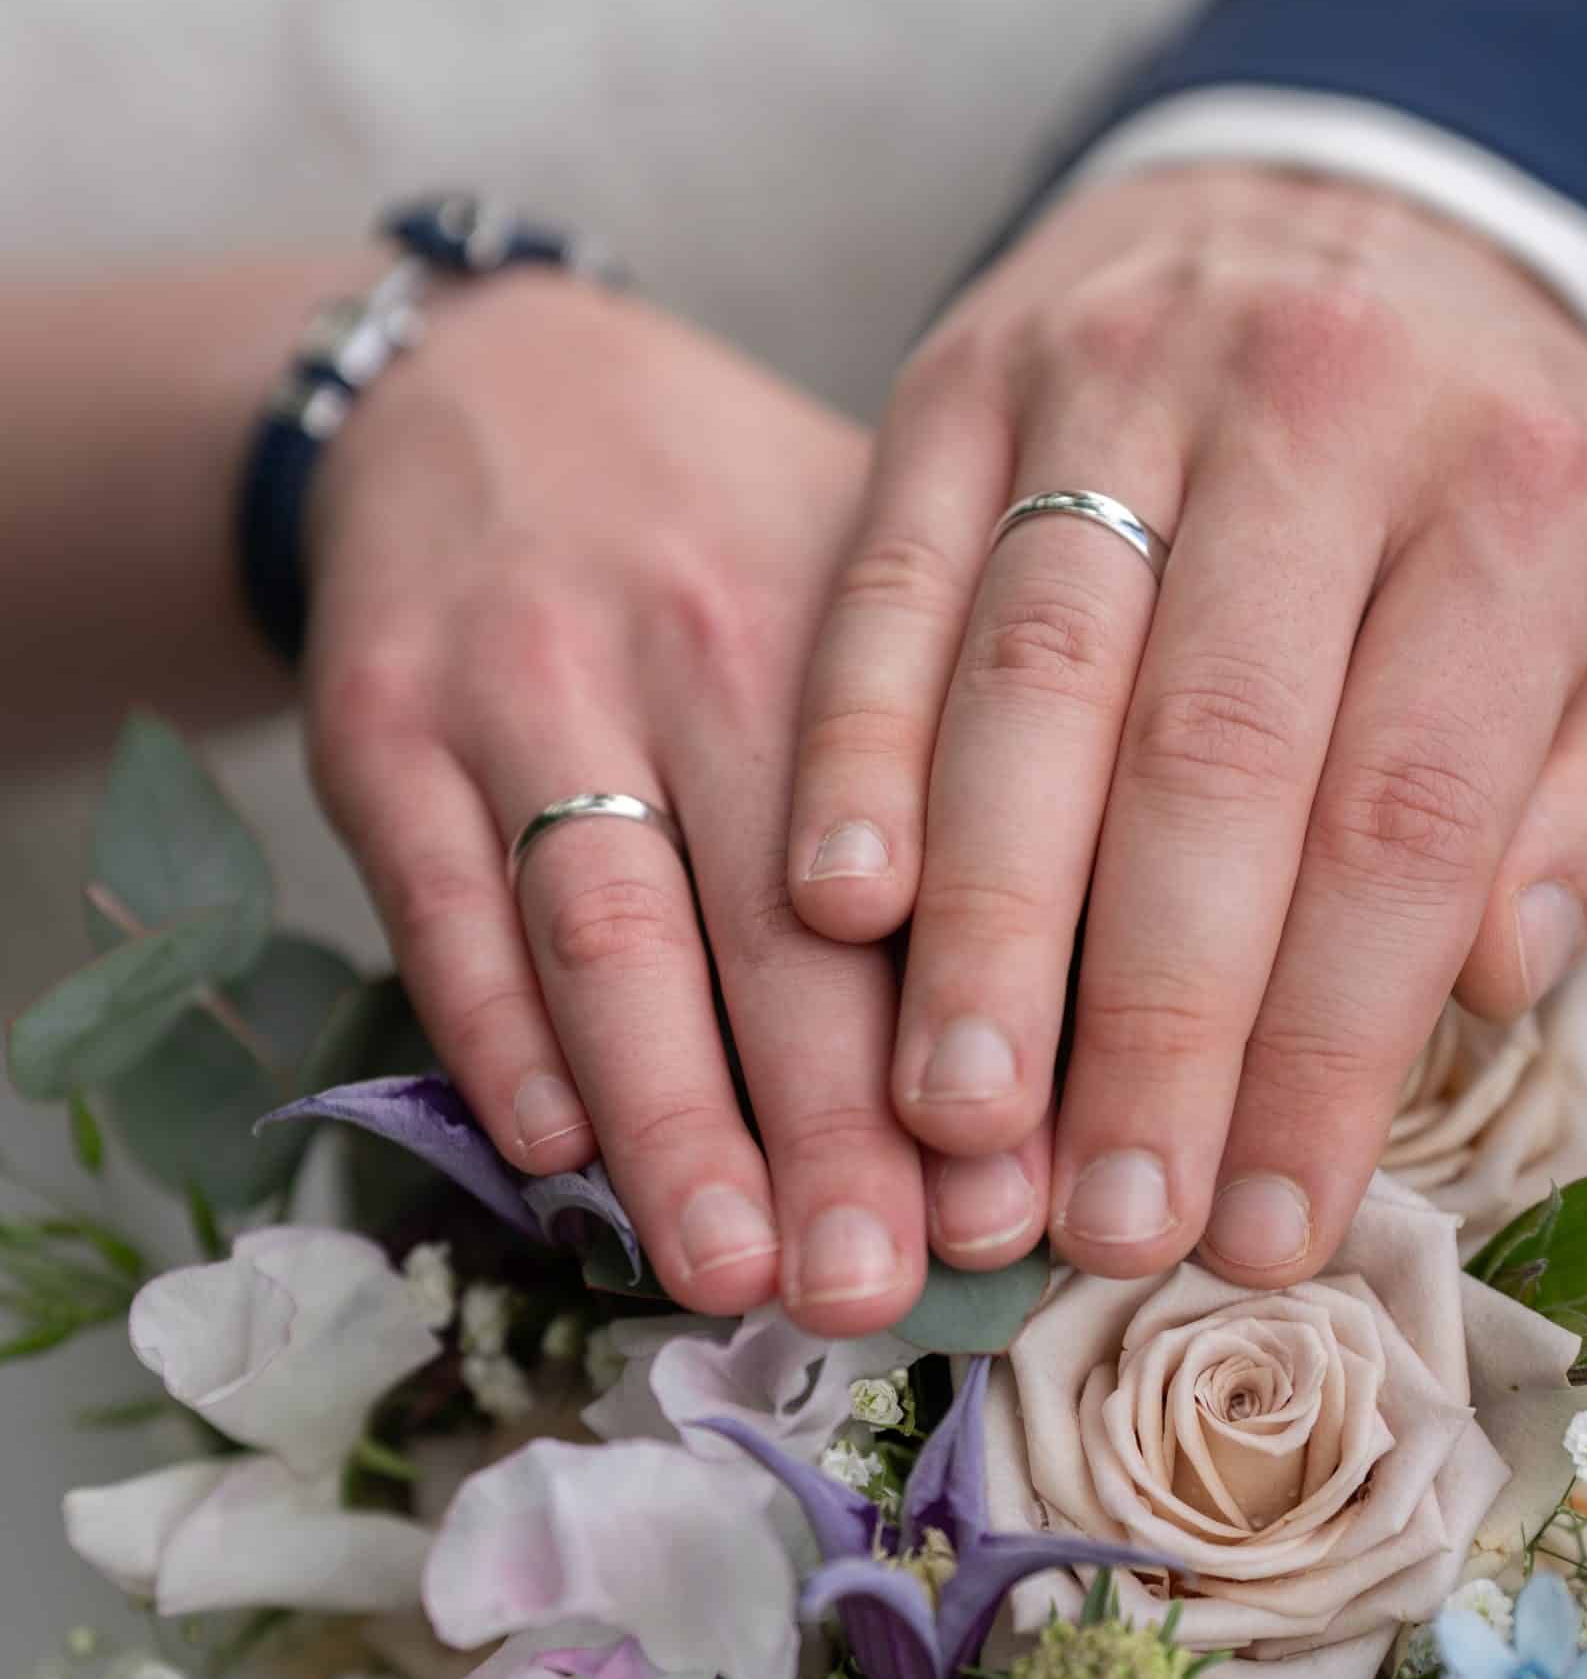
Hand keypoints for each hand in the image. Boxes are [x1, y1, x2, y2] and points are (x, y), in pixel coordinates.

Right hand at [303, 272, 930, 1333]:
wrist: (478, 390)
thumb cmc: (731, 527)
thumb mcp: (873, 570)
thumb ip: (971, 754)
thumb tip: (1114, 1013)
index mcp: (854, 618)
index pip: (930, 859)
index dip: (978, 1039)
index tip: (1027, 1203)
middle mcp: (699, 643)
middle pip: (777, 917)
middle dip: (834, 1123)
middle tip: (886, 1288)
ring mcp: (527, 684)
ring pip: (610, 928)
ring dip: (670, 1114)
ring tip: (732, 1269)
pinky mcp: (381, 726)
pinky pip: (444, 905)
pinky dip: (495, 1035)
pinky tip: (553, 1154)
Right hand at [788, 166, 1586, 1283]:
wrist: (1351, 205)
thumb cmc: (1505, 472)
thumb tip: (1492, 971)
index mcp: (1521, 483)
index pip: (1411, 808)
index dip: (1334, 1042)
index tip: (1268, 1222)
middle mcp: (1315, 400)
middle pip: (1213, 752)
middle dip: (1152, 1014)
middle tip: (1099, 1214)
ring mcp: (1118, 371)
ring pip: (1034, 670)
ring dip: (986, 915)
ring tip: (958, 1113)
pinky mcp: (964, 372)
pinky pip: (891, 577)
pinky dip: (856, 749)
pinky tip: (836, 906)